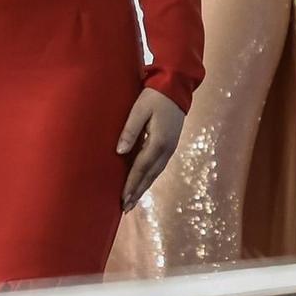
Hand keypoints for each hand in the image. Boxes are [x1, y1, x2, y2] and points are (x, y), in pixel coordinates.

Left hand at [117, 88, 185, 210]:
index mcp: (158, 142)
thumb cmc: (154, 96)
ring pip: (155, 174)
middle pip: (149, 176)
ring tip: (132, 201)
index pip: (141, 168)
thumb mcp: (139, 109)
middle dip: (137, 192)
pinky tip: (143, 183)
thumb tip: (120, 152)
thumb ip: (129, 130)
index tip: (122, 198)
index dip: (131, 184)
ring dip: (143, 188)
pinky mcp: (170, 145)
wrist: (176, 88)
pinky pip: (158, 167)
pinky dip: (149, 178)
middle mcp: (166, 150)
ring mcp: (170, 149)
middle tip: (125, 208)